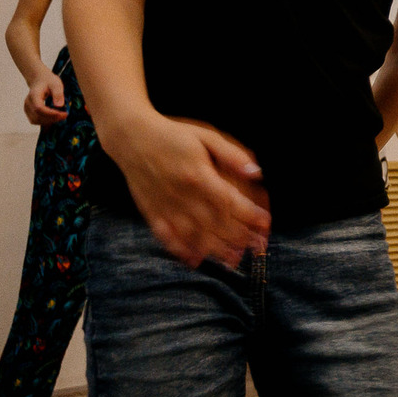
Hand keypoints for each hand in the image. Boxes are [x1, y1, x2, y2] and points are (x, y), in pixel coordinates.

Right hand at [23, 72, 68, 125]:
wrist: (39, 80)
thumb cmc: (48, 82)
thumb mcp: (56, 84)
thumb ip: (58, 93)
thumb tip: (59, 106)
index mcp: (33, 95)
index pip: (39, 108)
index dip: (51, 114)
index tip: (64, 114)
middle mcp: (28, 103)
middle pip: (37, 116)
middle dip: (52, 118)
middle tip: (65, 115)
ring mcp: (27, 108)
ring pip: (35, 120)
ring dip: (49, 121)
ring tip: (61, 116)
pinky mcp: (29, 112)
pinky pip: (35, 121)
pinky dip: (45, 121)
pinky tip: (54, 117)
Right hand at [117, 115, 270, 267]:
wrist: (132, 138)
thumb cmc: (173, 135)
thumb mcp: (206, 136)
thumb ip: (232, 155)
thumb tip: (256, 172)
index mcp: (198, 175)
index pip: (229, 202)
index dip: (249, 215)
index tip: (265, 223)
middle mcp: (181, 195)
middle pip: (214, 223)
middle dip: (239, 237)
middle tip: (258, 246)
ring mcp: (165, 206)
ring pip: (193, 235)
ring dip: (215, 250)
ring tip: (234, 261)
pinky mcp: (151, 212)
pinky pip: (166, 236)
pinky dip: (181, 250)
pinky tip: (195, 261)